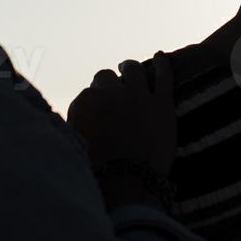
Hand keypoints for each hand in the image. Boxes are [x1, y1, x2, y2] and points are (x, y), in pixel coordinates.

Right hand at [66, 54, 175, 176]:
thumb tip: (81, 112)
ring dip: (129, 68)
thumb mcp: (76, 143)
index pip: (88, 92)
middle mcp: (111, 93)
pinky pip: (164, 76)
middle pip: (106, 77)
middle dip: (107, 84)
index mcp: (87, 101)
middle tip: (110, 92)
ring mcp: (139, 96)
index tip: (96, 109)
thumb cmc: (98, 171)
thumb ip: (77, 122)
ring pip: (134, 69)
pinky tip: (160, 56)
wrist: (129, 184)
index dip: (92, 101)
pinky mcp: (163, 104)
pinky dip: (163, 64)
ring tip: (128, 68)